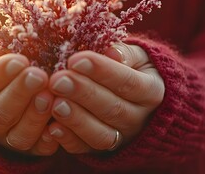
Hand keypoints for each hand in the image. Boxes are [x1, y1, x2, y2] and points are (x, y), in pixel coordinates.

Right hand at [0, 45, 58, 155]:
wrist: (4, 96)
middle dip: (20, 93)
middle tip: (39, 76)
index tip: (20, 60)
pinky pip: (39, 149)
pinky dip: (49, 139)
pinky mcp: (30, 150)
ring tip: (50, 95)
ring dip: (35, 116)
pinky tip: (59, 123)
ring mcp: (7, 139)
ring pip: (18, 135)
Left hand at [47, 43, 164, 152]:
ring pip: (101, 134)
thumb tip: (113, 52)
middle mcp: (140, 119)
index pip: (128, 81)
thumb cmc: (131, 69)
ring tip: (55, 103)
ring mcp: (122, 137)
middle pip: (112, 108)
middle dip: (83, 94)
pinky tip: (51, 128)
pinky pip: (86, 149)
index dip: (102, 71)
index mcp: (152, 91)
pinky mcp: (104, 151)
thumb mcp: (138, 56)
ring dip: (76, 119)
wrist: (137, 98)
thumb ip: (127, 53)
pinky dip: (68, 140)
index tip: (76, 60)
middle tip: (58, 81)